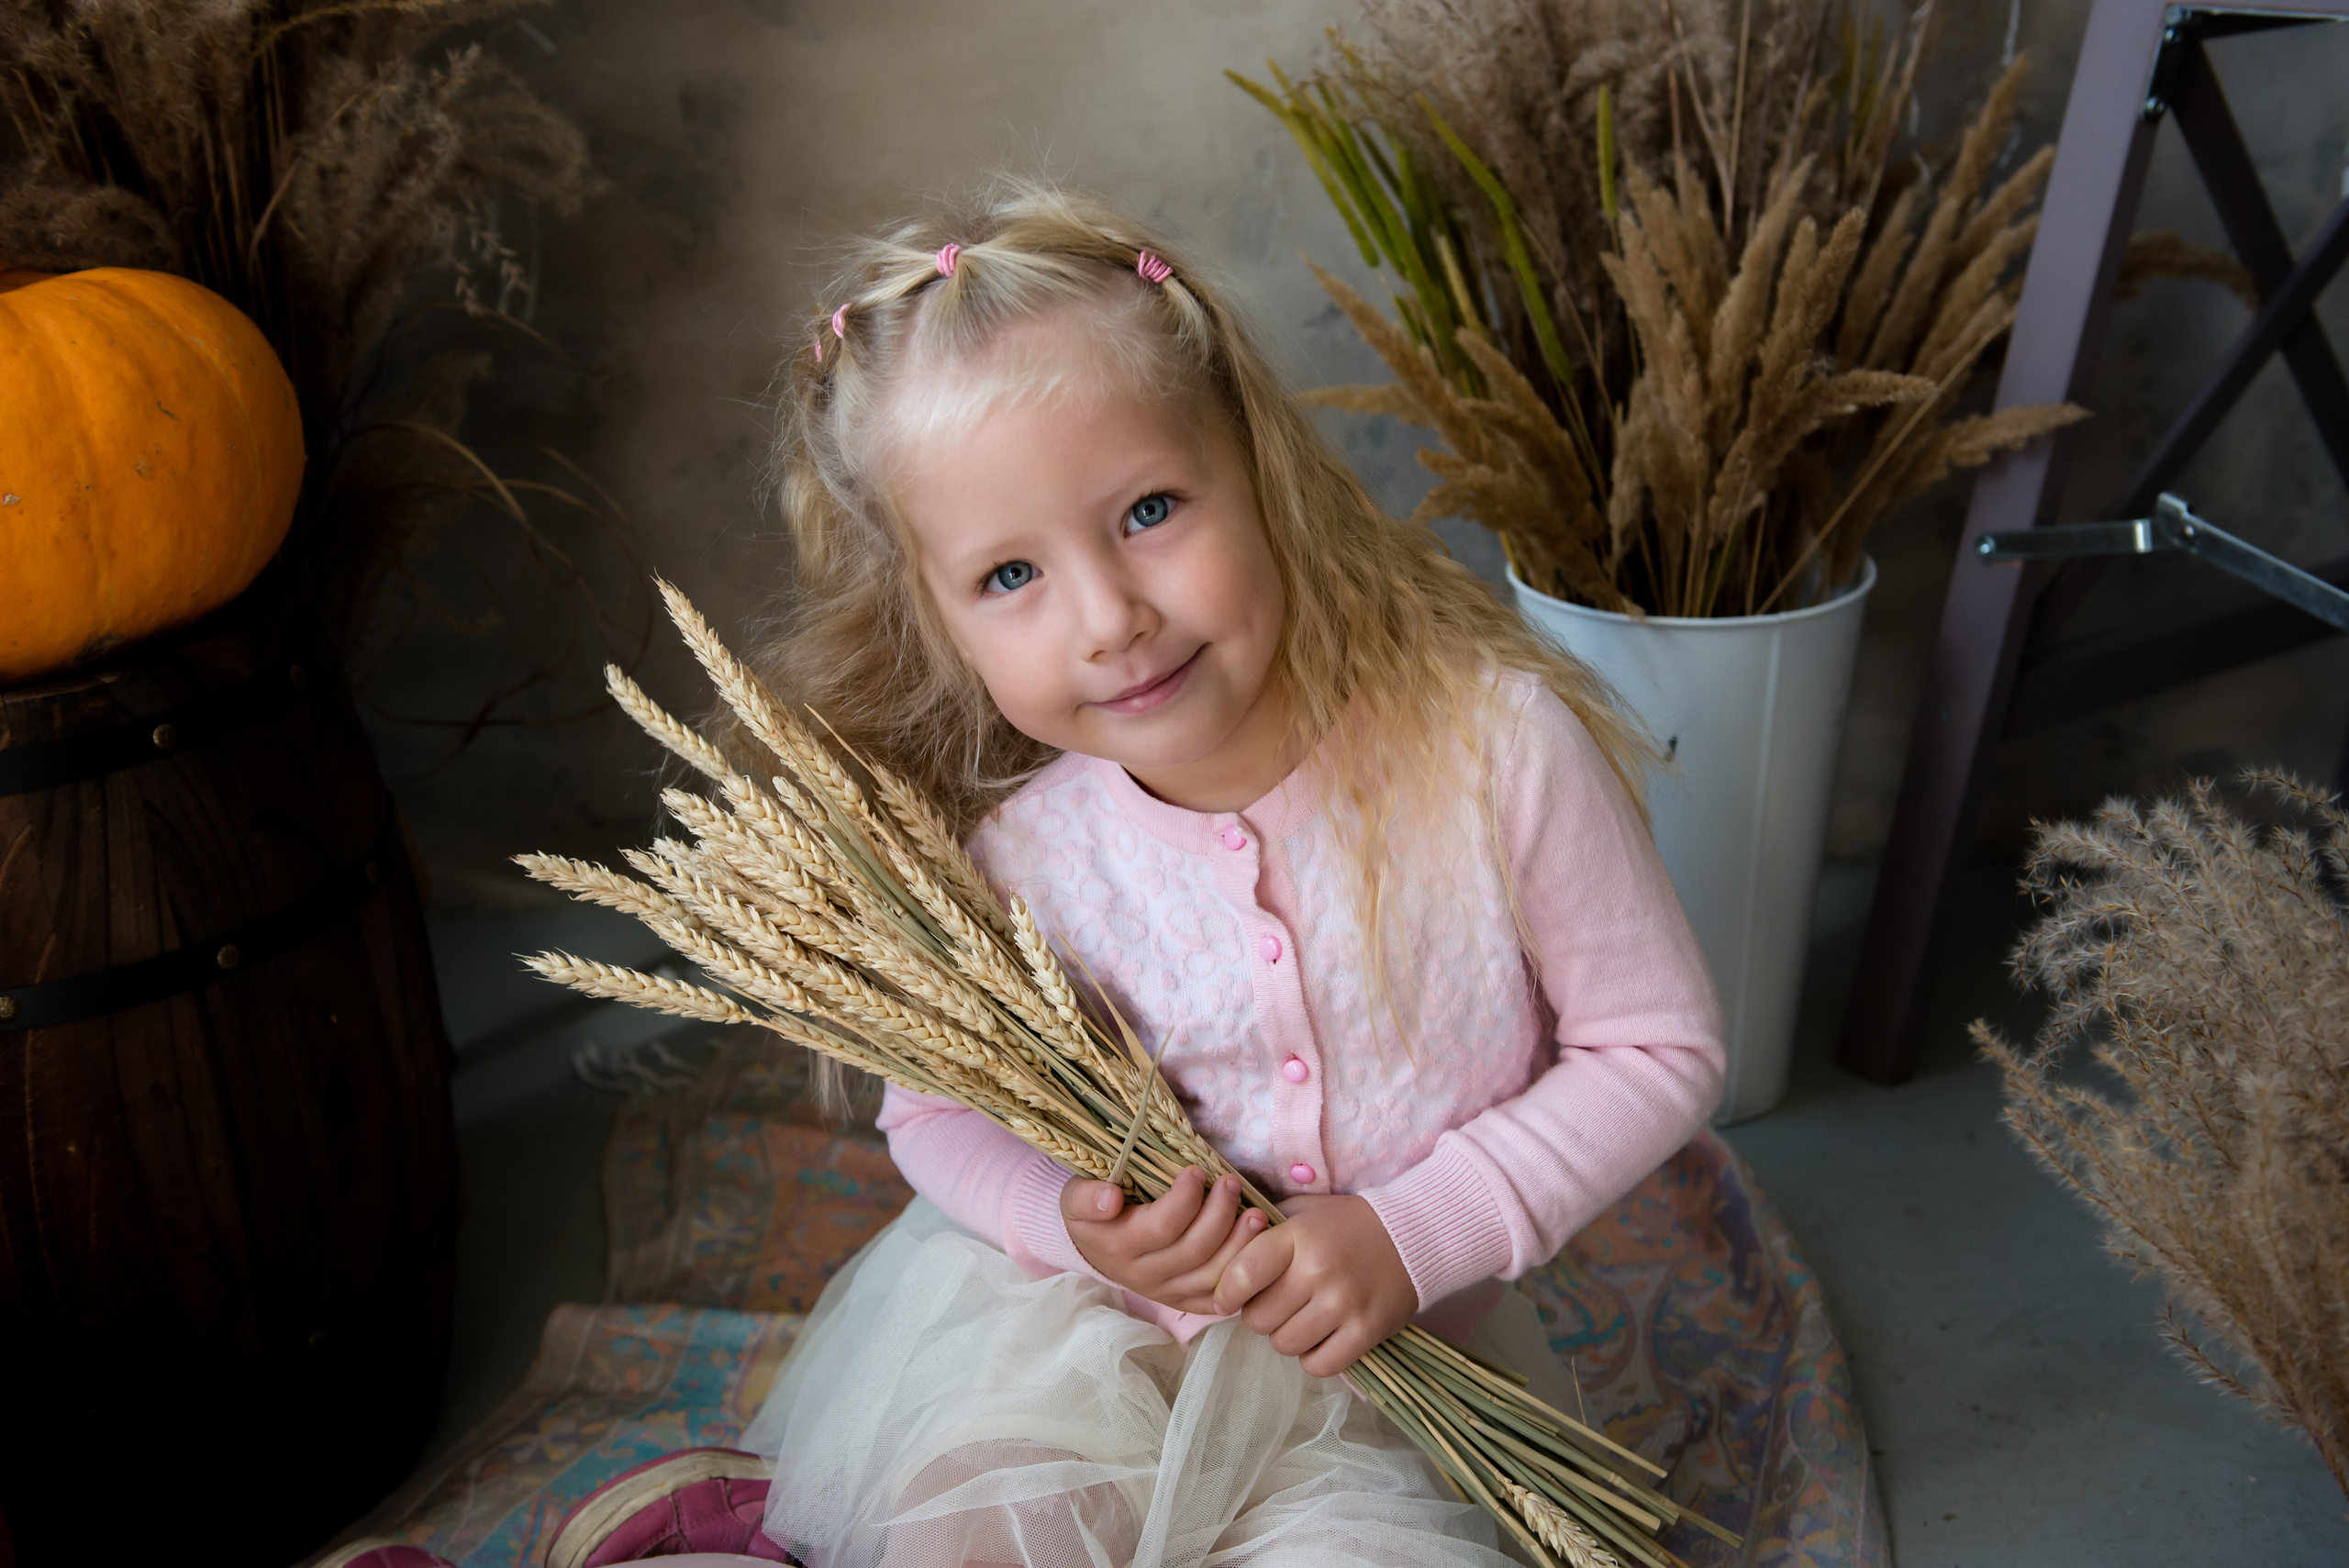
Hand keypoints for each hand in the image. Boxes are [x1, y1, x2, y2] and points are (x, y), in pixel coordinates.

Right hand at [1062, 1167, 1266, 1314]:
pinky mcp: (1182, 1301)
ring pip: (1211, 1277)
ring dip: (1239, 1245)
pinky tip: (1255, 1250)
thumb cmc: (1092, 1211)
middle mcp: (1143, 1275)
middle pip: (1193, 1251)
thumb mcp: (1075, 1197)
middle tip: (1231, 1183)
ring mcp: (1165, 1292)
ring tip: (1256, 1214)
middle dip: (1219, 1215)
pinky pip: (1218, 1298)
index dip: (1184, 1200)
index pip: (1161, 1227)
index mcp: (1119, 1246)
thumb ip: (1087, 1196)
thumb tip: (1110, 1199)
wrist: (1091, 1246)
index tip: (1196, 1170)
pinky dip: (1240, 1277)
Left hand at [1210, 1194, 1416, 1376]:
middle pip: (1259, 1318)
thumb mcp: (1303, 1212)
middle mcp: (1319, 1271)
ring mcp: (1344, 1304)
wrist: (1414, 1235)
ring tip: (1300, 1319)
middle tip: (1276, 1304)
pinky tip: (1321, 1337)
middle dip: (1259, 1315)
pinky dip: (1314, 1357)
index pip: (1242, 1274)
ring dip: (1286, 1336)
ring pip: (1285, 1344)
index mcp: (1298, 1236)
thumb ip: (1263, 1230)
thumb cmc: (1348, 1224)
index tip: (1228, 1298)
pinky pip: (1319, 1365)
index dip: (1226, 1293)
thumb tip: (1221, 1255)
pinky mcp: (1366, 1332)